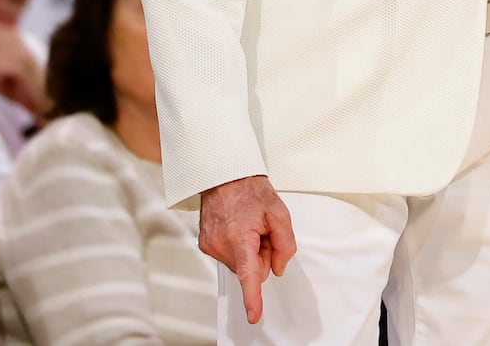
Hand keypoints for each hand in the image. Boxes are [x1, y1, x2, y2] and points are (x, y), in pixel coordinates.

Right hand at [199, 176, 295, 324]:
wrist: (224, 175)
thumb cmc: (250, 190)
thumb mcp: (279, 213)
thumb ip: (284, 244)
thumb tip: (278, 269)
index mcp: (240, 237)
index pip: (248, 273)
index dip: (252, 297)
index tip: (253, 315)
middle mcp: (221, 244)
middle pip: (251, 268)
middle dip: (261, 254)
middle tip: (262, 229)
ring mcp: (210, 245)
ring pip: (240, 263)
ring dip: (249, 249)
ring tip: (248, 224)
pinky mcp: (205, 244)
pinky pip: (230, 256)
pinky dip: (238, 246)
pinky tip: (238, 226)